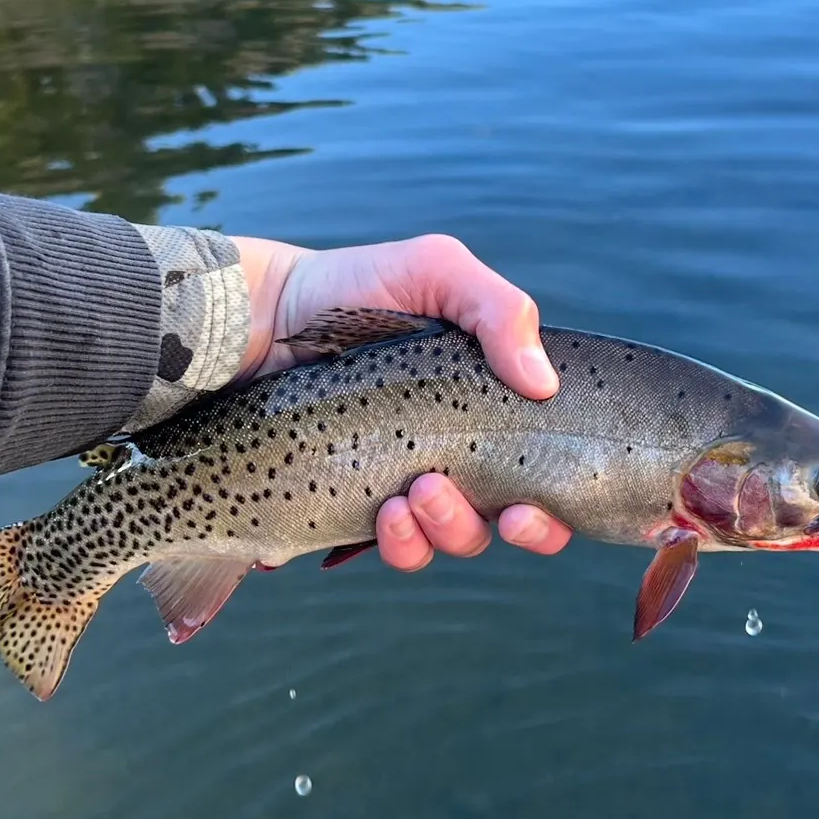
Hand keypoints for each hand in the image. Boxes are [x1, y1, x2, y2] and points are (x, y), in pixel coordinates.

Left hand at [231, 233, 573, 569]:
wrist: (268, 310)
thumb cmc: (358, 286)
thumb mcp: (437, 271)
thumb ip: (501, 311)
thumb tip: (545, 385)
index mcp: (488, 410)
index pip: (542, 480)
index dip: (550, 514)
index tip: (526, 510)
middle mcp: (456, 455)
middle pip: (498, 525)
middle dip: (486, 527)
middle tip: (438, 488)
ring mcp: (405, 483)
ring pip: (446, 541)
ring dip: (439, 532)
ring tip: (408, 493)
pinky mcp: (355, 501)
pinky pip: (389, 547)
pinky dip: (394, 543)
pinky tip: (379, 514)